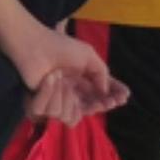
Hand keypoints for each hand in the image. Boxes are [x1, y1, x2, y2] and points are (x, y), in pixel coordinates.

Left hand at [10, 24, 128, 124]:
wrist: (35, 46)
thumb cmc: (60, 47)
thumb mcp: (88, 55)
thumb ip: (101, 73)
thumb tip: (105, 91)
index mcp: (82, 78)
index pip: (101, 91)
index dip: (113, 95)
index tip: (124, 97)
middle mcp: (72, 90)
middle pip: (91, 106)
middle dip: (103, 103)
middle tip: (113, 101)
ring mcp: (58, 98)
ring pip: (74, 113)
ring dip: (71, 98)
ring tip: (67, 83)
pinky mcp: (44, 104)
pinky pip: (55, 112)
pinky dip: (54, 95)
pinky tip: (51, 80)